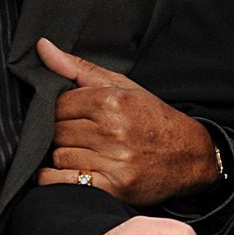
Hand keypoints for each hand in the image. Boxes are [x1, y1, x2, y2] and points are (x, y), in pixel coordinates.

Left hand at [36, 38, 223, 204]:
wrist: (192, 156)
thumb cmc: (153, 119)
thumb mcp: (123, 86)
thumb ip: (79, 69)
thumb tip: (41, 46)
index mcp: (113, 101)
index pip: (57, 104)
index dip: (60, 111)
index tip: (74, 116)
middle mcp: (113, 130)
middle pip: (56, 131)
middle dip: (63, 134)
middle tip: (81, 136)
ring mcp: (115, 161)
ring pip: (59, 156)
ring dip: (65, 157)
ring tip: (85, 154)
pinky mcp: (115, 187)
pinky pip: (64, 182)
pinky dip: (58, 179)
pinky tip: (72, 173)